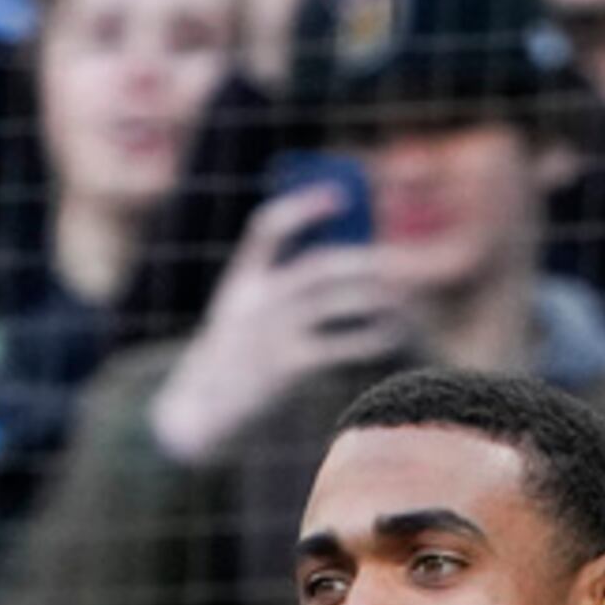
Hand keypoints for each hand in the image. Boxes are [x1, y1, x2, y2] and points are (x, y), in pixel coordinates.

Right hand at [146, 188, 407, 467]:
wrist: (201, 409)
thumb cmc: (236, 353)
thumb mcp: (242, 310)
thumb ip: (281, 284)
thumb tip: (351, 265)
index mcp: (242, 279)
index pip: (268, 227)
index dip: (303, 206)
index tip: (339, 196)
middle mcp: (257, 300)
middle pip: (320, 265)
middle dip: (365, 260)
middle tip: (398, 261)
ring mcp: (272, 334)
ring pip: (337, 300)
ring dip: (377, 296)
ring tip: (403, 297)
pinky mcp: (289, 367)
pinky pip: (342, 345)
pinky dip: (372, 337)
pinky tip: (391, 333)